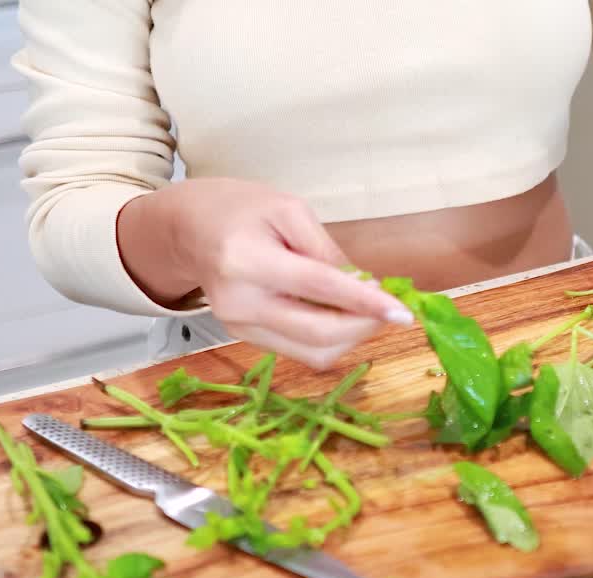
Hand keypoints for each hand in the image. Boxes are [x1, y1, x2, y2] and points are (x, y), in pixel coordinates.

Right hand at [118, 178, 412, 369]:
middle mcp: (240, 303)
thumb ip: (328, 251)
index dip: (366, 303)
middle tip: (387, 306)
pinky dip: (331, 338)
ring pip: (314, 353)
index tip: (403, 313)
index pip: (319, 288)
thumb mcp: (290, 210)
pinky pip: (300, 351)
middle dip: (365, 326)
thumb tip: (366, 289)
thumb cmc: (241, 209)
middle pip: (319, 334)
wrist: (188, 228)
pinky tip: (339, 314)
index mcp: (247, 260)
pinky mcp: (245, 338)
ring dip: (351, 337)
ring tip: (362, 308)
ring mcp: (239, 327)